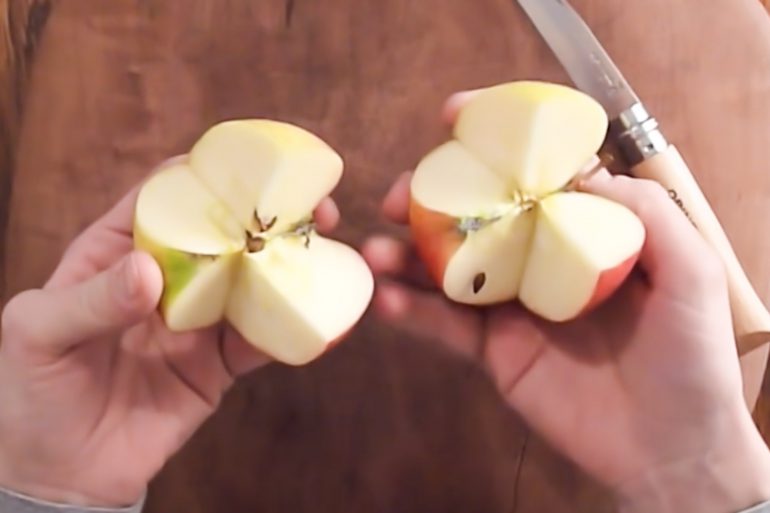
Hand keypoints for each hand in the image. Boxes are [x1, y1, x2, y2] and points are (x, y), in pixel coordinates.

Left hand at [0, 156, 340, 507]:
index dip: (205, 178)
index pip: (164, 199)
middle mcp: (165, 277)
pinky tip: (324, 320)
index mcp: (115, 253)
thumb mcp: (38, 335)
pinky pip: (262, 340)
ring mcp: (198, 320)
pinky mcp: (219, 363)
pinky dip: (293, 329)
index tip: (250, 171)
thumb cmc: (30, 393)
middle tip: (313, 211)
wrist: (63, 475)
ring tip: (328, 253)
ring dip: (291, 265)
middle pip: (223, 233)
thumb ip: (91, 300)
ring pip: (252, 281)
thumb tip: (150, 271)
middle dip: (269, 216)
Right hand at [362, 93, 769, 512]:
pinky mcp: (495, 352)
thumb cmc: (692, 361)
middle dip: (431, 199)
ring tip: (373, 249)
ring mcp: (514, 306)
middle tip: (397, 195)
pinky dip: (413, 314)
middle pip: (478, 217)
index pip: (534, 175)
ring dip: (406, 255)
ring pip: (450, 270)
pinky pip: (446, 327)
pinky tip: (386, 302)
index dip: (494, 144)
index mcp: (585, 233)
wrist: (671, 449)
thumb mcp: (691, 275)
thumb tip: (583, 174)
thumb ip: (646, 214)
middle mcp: (542, 261)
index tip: (453, 119)